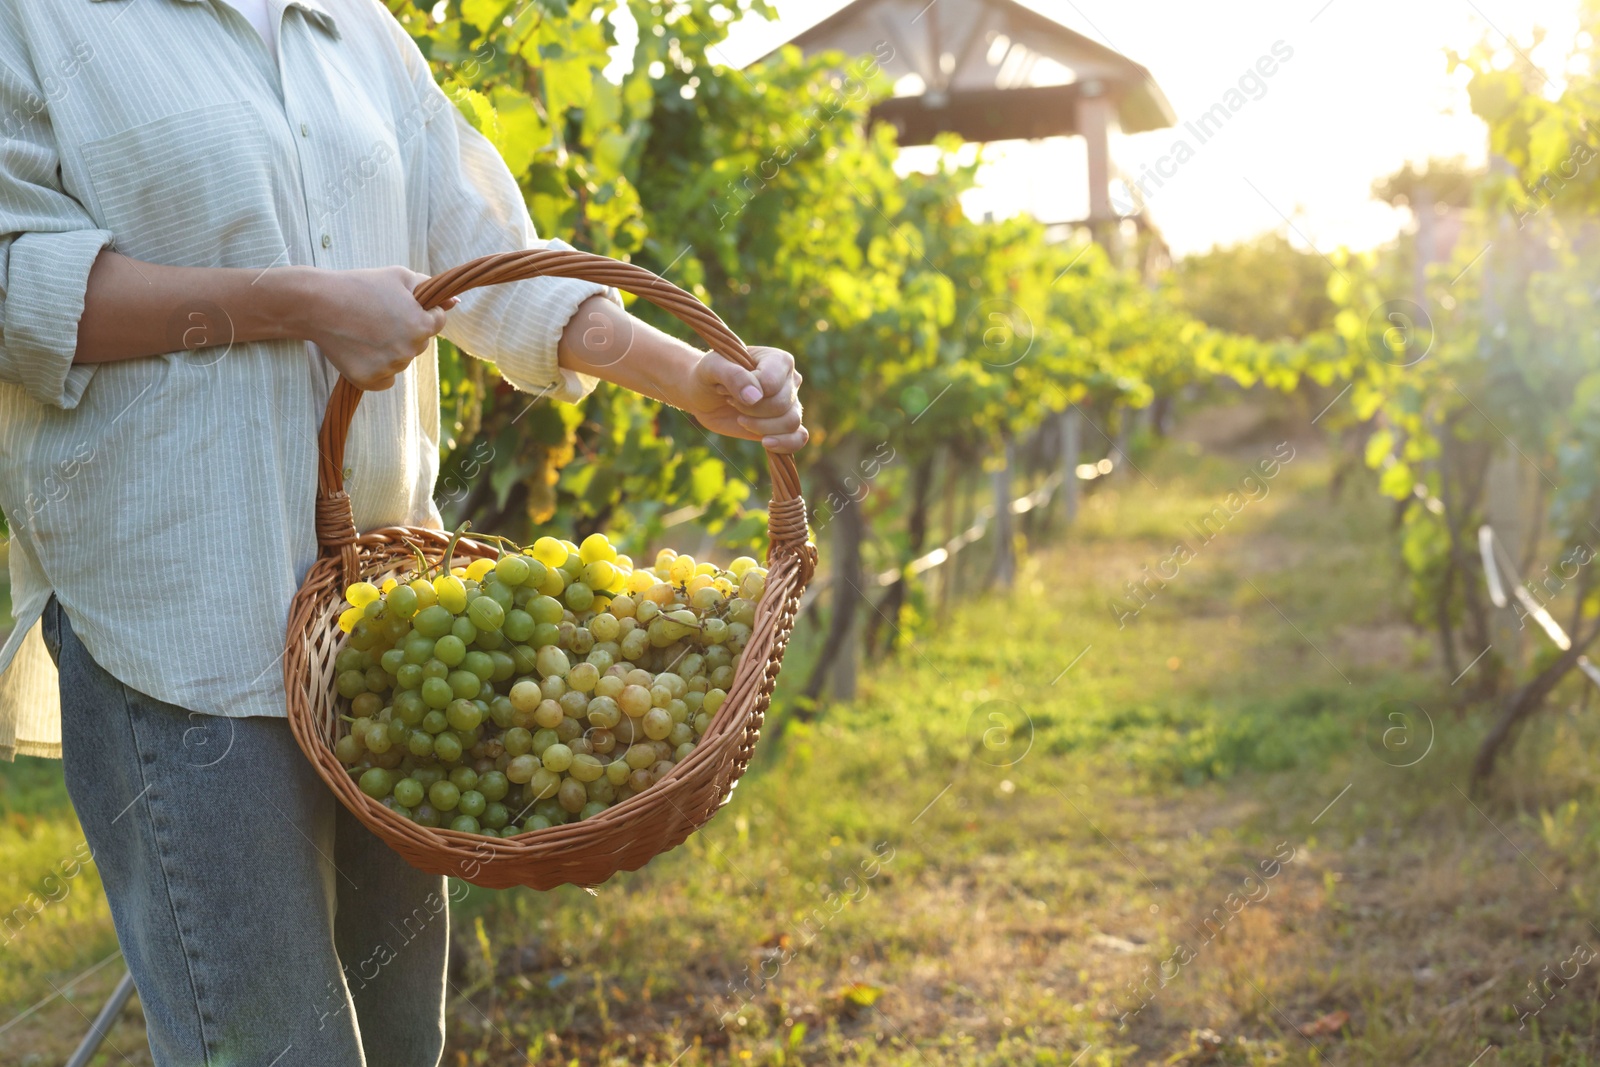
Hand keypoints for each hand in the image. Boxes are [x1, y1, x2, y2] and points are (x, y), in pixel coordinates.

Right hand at [297, 266, 456, 390]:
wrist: (317, 303)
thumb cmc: (360, 285)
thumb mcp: (399, 277)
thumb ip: (430, 289)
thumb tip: (455, 302)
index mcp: (421, 326)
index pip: (437, 322)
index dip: (420, 311)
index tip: (399, 305)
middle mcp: (409, 351)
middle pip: (419, 343)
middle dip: (405, 330)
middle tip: (377, 316)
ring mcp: (389, 368)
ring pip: (401, 361)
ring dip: (390, 349)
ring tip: (364, 330)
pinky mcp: (369, 381)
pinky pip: (385, 380)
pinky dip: (376, 368)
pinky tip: (360, 349)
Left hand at [681, 346, 807, 452]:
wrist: (705, 395)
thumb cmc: (710, 374)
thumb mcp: (712, 367)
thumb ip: (733, 375)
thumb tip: (754, 397)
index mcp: (778, 360)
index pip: (771, 383)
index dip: (747, 393)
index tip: (725, 388)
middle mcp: (790, 381)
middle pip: (781, 404)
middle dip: (750, 410)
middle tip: (730, 402)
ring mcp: (790, 404)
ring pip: (791, 422)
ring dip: (761, 426)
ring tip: (741, 419)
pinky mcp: (784, 426)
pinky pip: (799, 438)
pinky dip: (786, 444)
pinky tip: (766, 443)